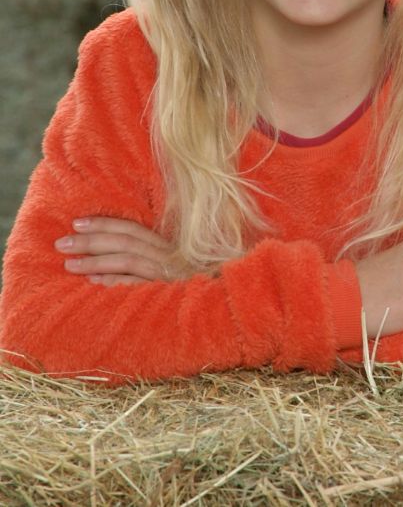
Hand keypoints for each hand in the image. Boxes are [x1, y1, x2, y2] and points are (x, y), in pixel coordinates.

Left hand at [54, 217, 193, 285]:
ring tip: (69, 264)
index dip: (104, 223)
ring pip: (127, 259)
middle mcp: (166, 255)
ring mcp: (167, 274)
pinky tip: (93, 282)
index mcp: (165, 245)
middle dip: (91, 240)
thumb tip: (107, 250)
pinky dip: (113, 280)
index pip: (130, 229)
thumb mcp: (169, 265)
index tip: (77, 222)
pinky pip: (135, 284)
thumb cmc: (188, 286)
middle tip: (62, 242)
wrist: (217, 303)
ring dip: (96, 260)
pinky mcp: (166, 292)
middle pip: (124, 241)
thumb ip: (146, 255)